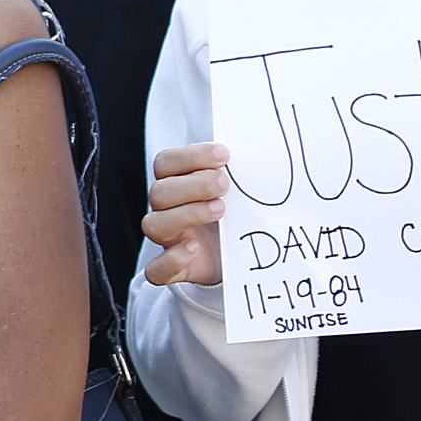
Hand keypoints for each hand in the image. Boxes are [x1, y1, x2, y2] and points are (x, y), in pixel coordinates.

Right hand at [143, 143, 230, 286]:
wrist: (243, 256)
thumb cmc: (239, 215)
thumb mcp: (241, 190)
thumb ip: (243, 171)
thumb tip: (267, 150)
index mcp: (177, 184)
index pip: (166, 162)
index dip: (191, 156)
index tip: (225, 155)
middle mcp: (167, 210)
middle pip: (159, 192)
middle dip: (193, 185)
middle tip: (224, 184)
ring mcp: (169, 240)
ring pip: (154, 225)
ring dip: (186, 214)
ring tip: (220, 210)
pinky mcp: (176, 270)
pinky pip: (157, 270)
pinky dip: (172, 258)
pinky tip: (195, 248)